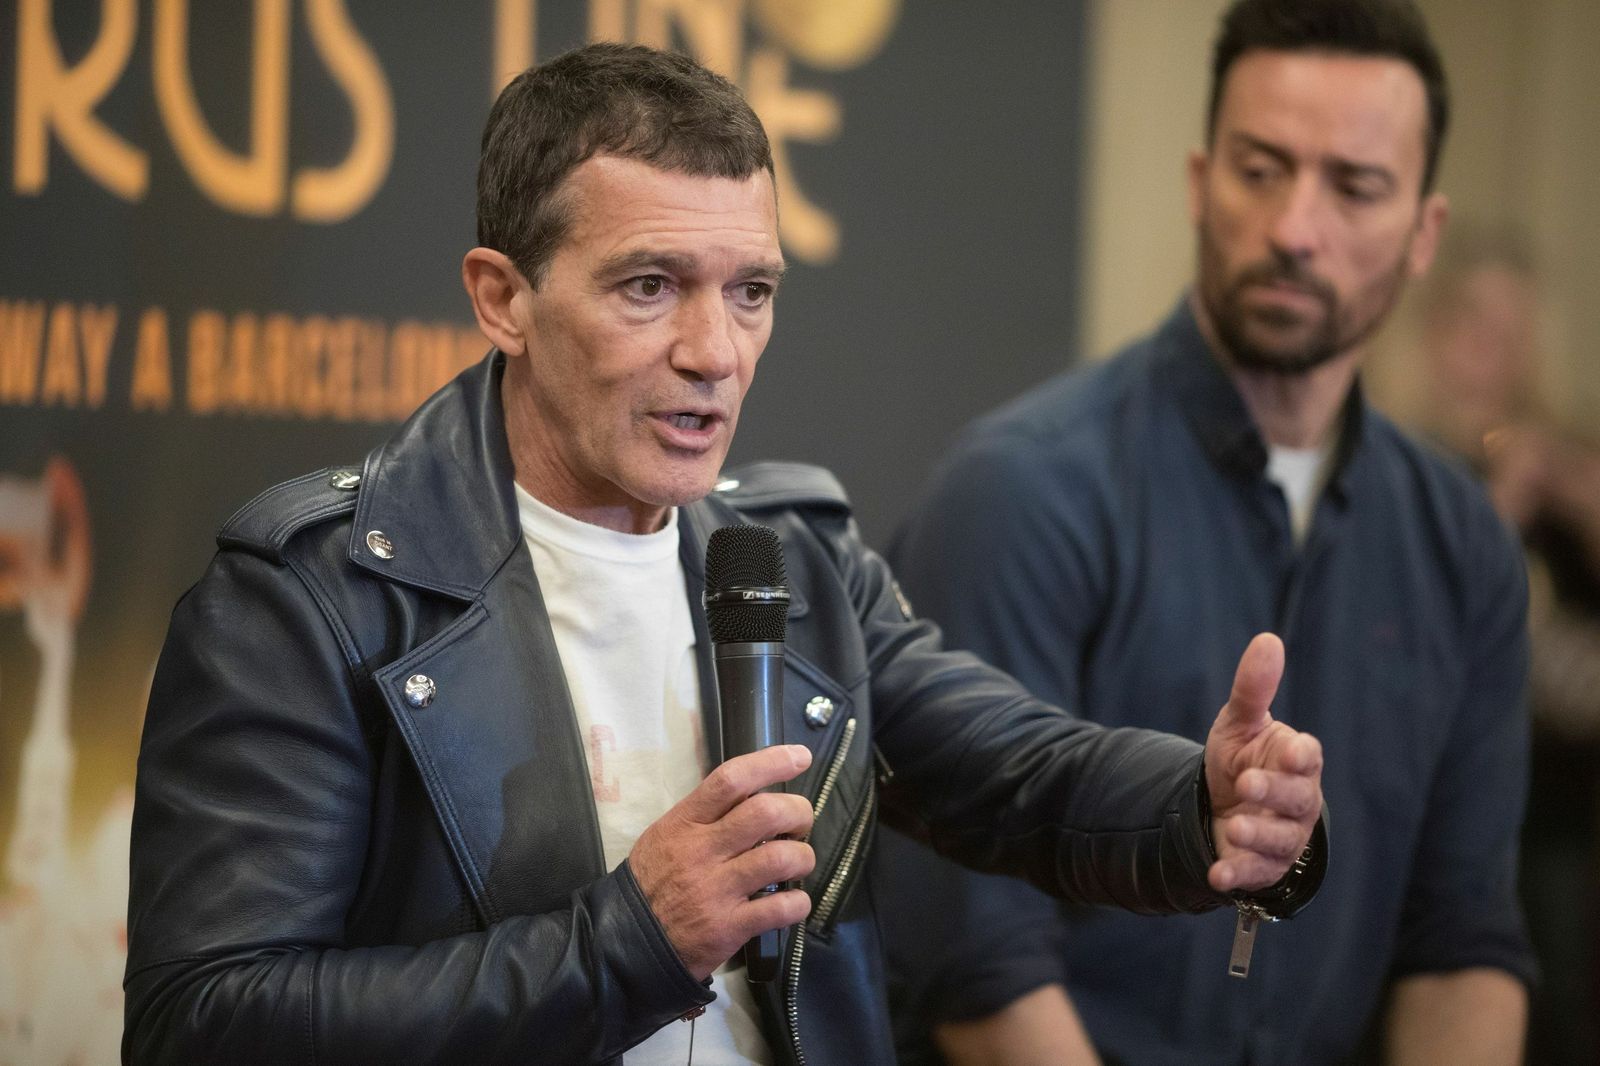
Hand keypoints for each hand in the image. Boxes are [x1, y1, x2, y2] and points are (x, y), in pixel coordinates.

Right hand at [629, 744, 816, 979]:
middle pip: (766, 813)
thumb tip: (755, 796)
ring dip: (803, 857)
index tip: (800, 757)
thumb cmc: (651, 882)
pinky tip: (793, 901)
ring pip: (780, 858)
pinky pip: (780, 908)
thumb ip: (706, 816)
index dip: (771, 762)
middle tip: (800, 824)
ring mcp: (716, 890)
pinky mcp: (728, 928)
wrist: (624, 942)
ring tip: (798, 863)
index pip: (731, 779)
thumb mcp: (666, 836)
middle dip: (798, 812)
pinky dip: (798, 902)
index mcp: (685, 823)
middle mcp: (702, 851)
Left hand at [1204, 633, 1322, 893]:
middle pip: (1297, 800)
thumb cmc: (1243, 759)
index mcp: (1296, 762)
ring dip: (1258, 835)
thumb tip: (1268, 639)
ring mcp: (1284, 837)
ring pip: (1281, 840)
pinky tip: (1217, 874)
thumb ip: (1253, 689)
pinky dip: (1238, 874)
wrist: (1224, 806)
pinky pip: (1256, 873)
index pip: (1307, 758)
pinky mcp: (1264, 866)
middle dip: (1275, 793)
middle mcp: (1298, 801)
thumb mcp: (1240, 723)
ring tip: (1234, 827)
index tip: (1290, 751)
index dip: (1300, 757)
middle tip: (1248, 784)